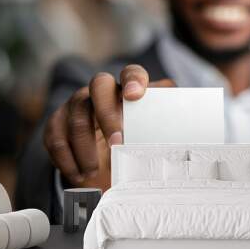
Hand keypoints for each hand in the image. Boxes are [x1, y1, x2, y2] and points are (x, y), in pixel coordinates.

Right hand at [43, 64, 173, 189]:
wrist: (102, 153)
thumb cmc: (134, 141)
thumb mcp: (152, 134)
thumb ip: (166, 127)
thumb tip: (193, 132)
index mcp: (128, 90)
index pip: (132, 73)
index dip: (133, 80)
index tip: (134, 96)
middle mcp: (102, 92)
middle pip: (99, 85)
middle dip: (107, 114)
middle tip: (117, 143)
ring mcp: (77, 105)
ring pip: (76, 114)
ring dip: (84, 146)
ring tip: (93, 171)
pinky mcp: (58, 123)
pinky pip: (55, 137)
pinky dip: (65, 159)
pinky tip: (77, 175)